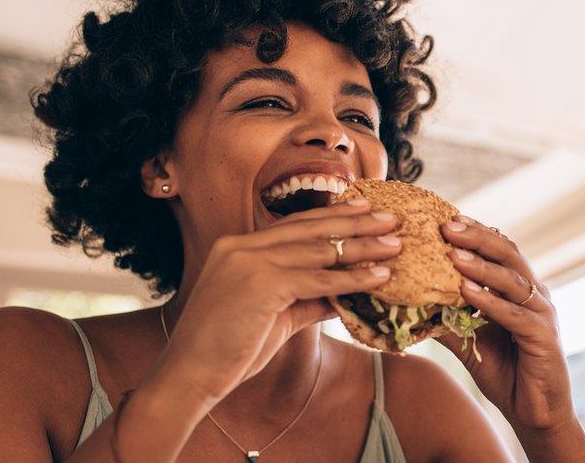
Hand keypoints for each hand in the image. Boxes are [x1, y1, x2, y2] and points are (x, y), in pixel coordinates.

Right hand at [155, 199, 401, 406]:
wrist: (189, 376)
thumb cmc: (228, 350)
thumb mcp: (274, 316)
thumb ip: (307, 299)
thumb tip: (344, 294)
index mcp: (237, 247)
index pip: (295, 224)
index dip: (332, 216)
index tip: (364, 209)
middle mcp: (242, 246)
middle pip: (311, 228)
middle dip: (356, 222)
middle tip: (391, 218)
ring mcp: (249, 262)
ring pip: (320, 250)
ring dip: (363, 247)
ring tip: (395, 245)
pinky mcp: (261, 284)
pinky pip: (319, 279)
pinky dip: (352, 278)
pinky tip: (379, 276)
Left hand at [436, 215, 575, 432]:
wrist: (535, 413)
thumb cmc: (505, 372)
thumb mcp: (469, 341)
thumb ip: (448, 319)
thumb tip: (411, 304)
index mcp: (520, 289)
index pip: (499, 250)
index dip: (475, 232)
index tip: (445, 218)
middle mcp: (535, 294)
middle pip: (508, 254)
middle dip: (477, 237)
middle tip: (447, 224)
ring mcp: (542, 314)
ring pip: (512, 280)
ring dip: (481, 265)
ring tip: (453, 254)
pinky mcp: (543, 337)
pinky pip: (515, 314)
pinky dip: (490, 301)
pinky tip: (467, 292)